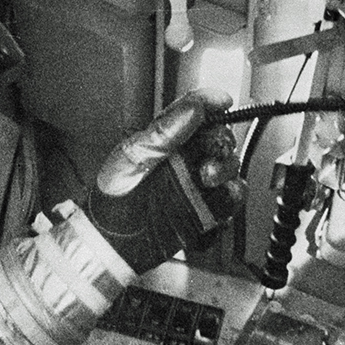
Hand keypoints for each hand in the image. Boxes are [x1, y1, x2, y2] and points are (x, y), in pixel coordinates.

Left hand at [87, 89, 244, 274]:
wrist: (111, 243)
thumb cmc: (112, 198)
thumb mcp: (133, 158)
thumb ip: (164, 133)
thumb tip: (193, 107)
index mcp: (164, 140)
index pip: (193, 111)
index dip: (210, 103)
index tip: (222, 101)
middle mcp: (183, 159)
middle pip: (219, 137)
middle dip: (222, 141)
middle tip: (211, 152)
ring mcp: (195, 183)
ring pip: (229, 165)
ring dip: (226, 168)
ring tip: (208, 178)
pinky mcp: (205, 209)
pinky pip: (230, 198)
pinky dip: (232, 195)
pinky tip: (220, 196)